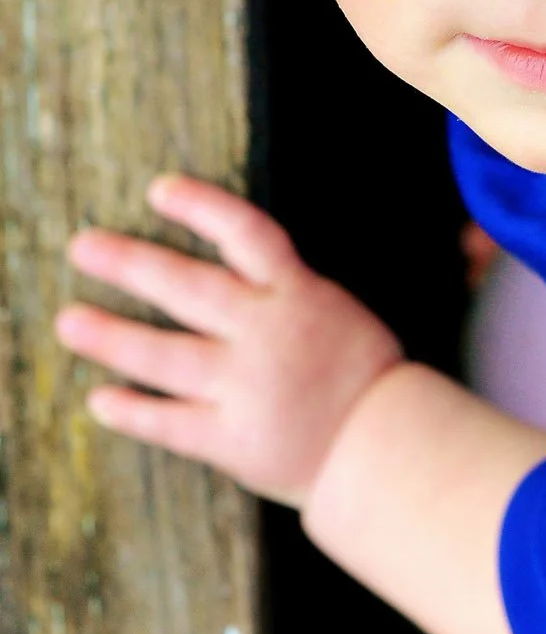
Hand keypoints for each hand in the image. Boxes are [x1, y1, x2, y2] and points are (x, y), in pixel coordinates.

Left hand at [55, 176, 402, 506]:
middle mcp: (268, 333)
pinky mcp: (235, 440)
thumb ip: (281, 289)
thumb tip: (222, 262)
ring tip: (70, 322)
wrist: (387, 444)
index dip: (202, 207)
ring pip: (168, 356)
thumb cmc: (363, 372)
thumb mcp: (333, 308)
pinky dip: (134, 411)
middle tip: (83, 247)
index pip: (245, 233)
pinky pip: (173, 423)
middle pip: (189, 289)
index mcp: (298, 294)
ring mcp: (248, 387)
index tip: (159, 190)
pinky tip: (100, 399)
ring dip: (113, 337)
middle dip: (132, 264)